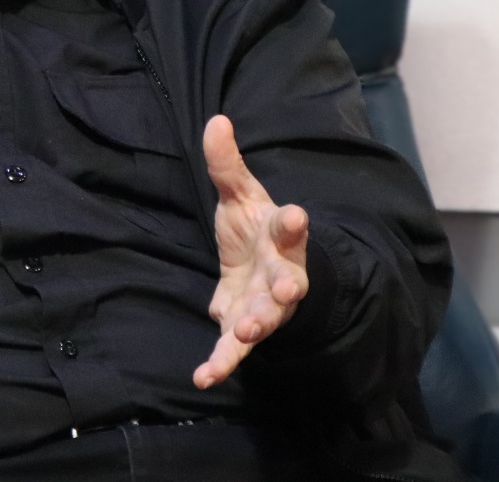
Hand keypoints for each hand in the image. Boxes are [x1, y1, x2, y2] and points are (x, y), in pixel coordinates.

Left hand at [193, 113, 309, 388]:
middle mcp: (280, 273)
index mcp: (280, 236)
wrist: (257, 272)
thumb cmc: (253, 229)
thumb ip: (227, 164)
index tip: (296, 215)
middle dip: (288, 285)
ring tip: (244, 333)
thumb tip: (215, 120)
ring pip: (267, 318)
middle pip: (289, 280)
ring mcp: (264, 305)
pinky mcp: (243, 328)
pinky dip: (220, 364)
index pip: (291, 227)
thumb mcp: (239, 194)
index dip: (293, 222)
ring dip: (257, 326)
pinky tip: (203, 377)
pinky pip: (233, 351)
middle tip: (288, 290)